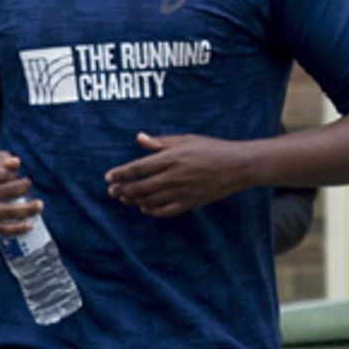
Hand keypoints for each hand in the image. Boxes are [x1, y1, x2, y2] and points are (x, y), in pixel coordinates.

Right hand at [0, 149, 39, 236]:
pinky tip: (28, 225)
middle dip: (22, 188)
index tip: (16, 176)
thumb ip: (2, 160)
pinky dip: (17, 228)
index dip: (13, 174)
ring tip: (38, 206)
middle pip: (4, 191)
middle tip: (28, 186)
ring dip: (26, 209)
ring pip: (6, 211)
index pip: (0, 173)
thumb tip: (16, 162)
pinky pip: (1, 228)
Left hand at [105, 132, 252, 216]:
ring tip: (124, 199)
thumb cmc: (211, 149)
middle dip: (123, 190)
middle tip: (112, 191)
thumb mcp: (186, 140)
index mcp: (172, 157)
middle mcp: (175, 176)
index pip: (139, 167)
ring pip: (151, 200)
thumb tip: (139, 138)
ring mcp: (183, 191)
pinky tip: (145, 208)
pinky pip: (166, 211)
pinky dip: (152, 211)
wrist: (239, 166)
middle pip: (141, 186)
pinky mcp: (191, 202)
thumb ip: (160, 142)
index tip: (108, 177)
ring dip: (134, 201)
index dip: (121, 174)